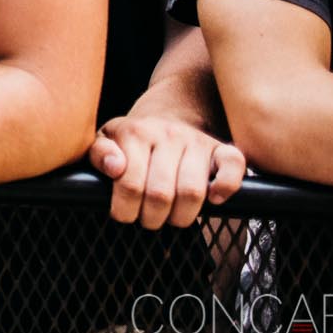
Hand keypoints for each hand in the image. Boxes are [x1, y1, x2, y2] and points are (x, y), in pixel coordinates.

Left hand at [92, 115, 245, 229]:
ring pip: (192, 192)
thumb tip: (115, 168)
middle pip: (161, 194)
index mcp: (135, 132)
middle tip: (148, 219)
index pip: (130, 184)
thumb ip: (99, 153)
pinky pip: (233, 167)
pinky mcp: (222, 148)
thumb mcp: (106, 139)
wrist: (168, 113)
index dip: (125, 210)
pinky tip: (213, 200)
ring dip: (181, 217)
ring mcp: (197, 141)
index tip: (123, 214)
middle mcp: (167, 134)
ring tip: (171, 217)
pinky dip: (226, 187)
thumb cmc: (132, 138)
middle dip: (151, 218)